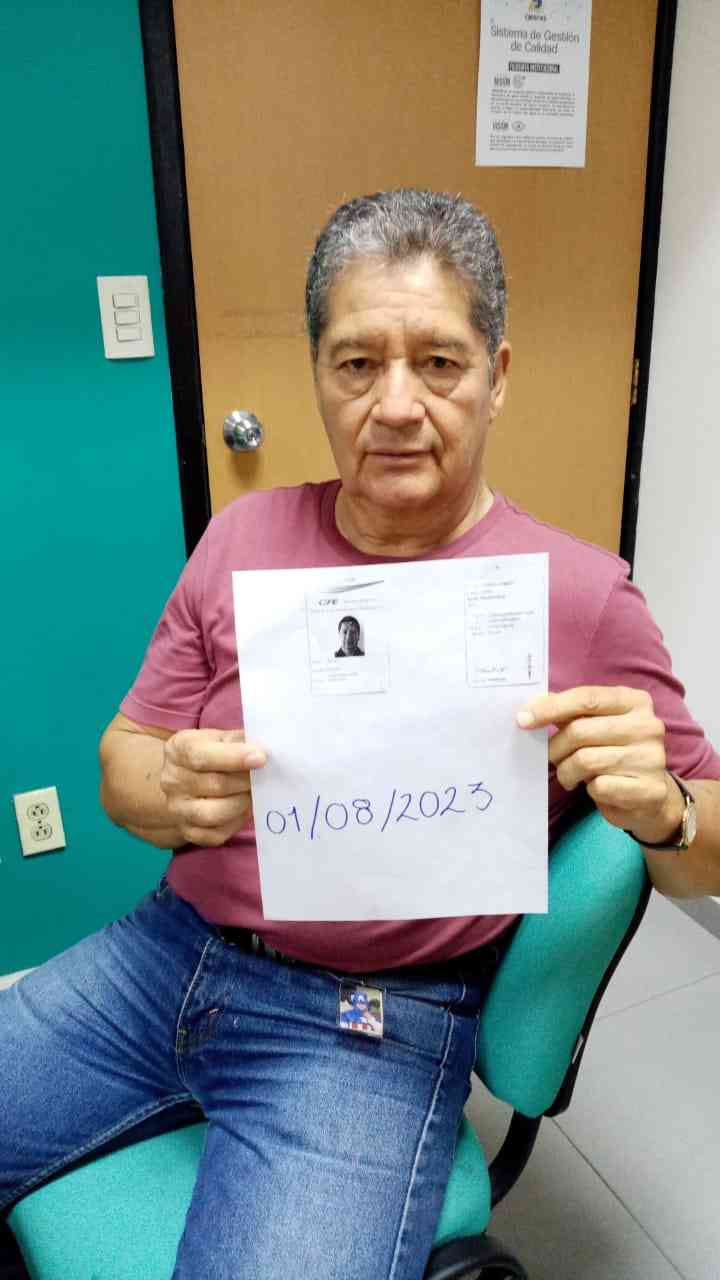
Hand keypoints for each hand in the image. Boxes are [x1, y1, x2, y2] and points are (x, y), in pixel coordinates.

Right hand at [160, 728, 266, 846]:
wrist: (188, 782)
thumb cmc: (212, 755)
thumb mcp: (221, 739)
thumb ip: (240, 740)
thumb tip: (268, 746)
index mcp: (178, 750)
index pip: (201, 756)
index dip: (233, 757)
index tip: (261, 758)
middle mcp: (172, 780)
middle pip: (214, 785)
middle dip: (246, 782)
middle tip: (265, 777)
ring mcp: (177, 808)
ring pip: (213, 813)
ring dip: (241, 803)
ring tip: (252, 793)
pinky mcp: (187, 831)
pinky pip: (216, 834)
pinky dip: (235, 823)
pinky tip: (243, 809)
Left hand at [516, 686, 683, 843]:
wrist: (648, 796)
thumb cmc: (614, 753)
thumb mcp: (596, 725)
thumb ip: (570, 713)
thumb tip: (532, 706)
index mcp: (635, 701)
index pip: (586, 698)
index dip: (550, 708)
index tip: (522, 719)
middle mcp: (648, 726)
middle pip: (580, 730)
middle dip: (555, 747)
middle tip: (551, 757)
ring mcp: (652, 758)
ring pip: (585, 760)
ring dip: (567, 771)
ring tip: (570, 775)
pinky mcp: (649, 789)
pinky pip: (600, 786)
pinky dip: (589, 789)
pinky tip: (595, 787)